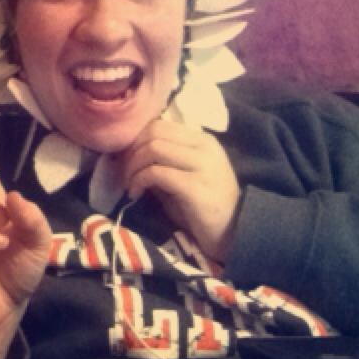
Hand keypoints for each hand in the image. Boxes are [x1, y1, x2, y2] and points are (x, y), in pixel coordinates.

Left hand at [121, 119, 240, 262]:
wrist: (234, 233)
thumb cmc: (205, 208)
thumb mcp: (185, 177)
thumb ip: (164, 162)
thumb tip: (130, 156)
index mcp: (202, 140)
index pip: (160, 124)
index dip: (136, 140)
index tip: (126, 160)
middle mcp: (204, 147)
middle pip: (154, 133)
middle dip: (132, 152)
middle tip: (125, 173)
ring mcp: (202, 165)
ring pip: (154, 148)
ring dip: (134, 167)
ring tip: (130, 185)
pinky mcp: (195, 186)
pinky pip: (157, 172)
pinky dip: (139, 181)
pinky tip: (136, 195)